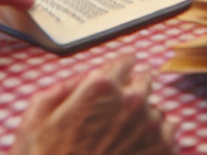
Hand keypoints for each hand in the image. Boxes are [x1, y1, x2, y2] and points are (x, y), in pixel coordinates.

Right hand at [10, 54, 173, 154]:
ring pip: (155, 107)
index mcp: (102, 88)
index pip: (126, 61)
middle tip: (113, 116)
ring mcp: (148, 127)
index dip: (117, 74)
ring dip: (143, 118)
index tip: (114, 85)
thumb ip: (65, 86)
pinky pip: (170, 129)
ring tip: (120, 139)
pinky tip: (135, 149)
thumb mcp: (36, 117)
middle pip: (145, 80)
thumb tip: (87, 77)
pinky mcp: (161, 149)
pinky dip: (156, 137)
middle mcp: (130, 101)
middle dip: (132, 92)